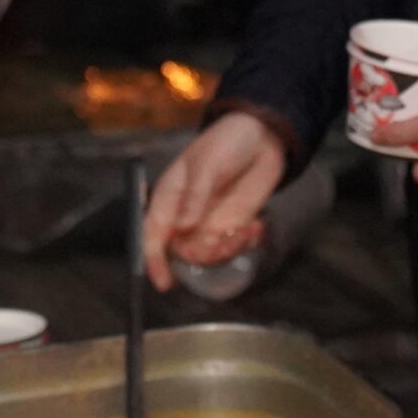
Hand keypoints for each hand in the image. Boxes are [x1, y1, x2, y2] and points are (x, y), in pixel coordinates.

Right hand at [142, 111, 284, 291]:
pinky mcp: (233, 225)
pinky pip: (233, 248)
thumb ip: (195, 196)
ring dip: (230, 250)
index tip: (163, 282)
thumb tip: (182, 226)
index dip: (154, 260)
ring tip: (250, 229)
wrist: (263, 134)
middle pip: (183, 252)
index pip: (153, 234)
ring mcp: (209, 222)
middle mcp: (185, 215)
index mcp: (169, 197)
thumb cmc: (227, 141)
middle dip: (206, 256)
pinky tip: (258, 225)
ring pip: (210, 255)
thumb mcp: (209, 164)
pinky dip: (247, 244)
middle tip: (230, 240)